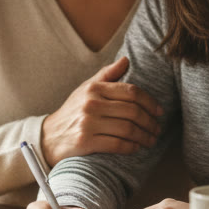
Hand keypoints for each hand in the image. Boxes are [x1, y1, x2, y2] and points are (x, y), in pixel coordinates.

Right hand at [41, 56, 162, 165]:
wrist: (49, 137)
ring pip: (128, 129)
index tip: (159, 111)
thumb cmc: (73, 111)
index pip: (131, 92)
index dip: (150, 102)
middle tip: (157, 129)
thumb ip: (107, 75)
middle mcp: (91, 104)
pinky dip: (131, 147)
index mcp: (94, 89)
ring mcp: (88, 123)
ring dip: (144, 136)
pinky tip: (136, 148)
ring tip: (151, 140)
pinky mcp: (86, 142)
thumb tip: (126, 60)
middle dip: (150, 122)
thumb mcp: (86, 89)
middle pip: (132, 111)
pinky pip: (117, 144)